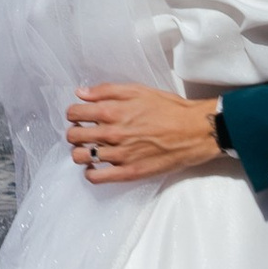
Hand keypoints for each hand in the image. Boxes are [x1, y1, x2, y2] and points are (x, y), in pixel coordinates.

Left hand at [65, 84, 224, 180]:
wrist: (194, 131)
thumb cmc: (168, 108)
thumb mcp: (138, 90)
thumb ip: (106, 91)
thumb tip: (81, 93)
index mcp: (112, 111)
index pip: (75, 114)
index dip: (73, 114)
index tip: (79, 116)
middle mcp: (112, 133)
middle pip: (74, 136)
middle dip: (74, 133)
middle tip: (83, 133)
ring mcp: (119, 155)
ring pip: (81, 157)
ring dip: (80, 152)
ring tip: (89, 150)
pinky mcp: (128, 172)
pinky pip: (96, 178)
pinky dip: (90, 173)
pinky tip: (95, 168)